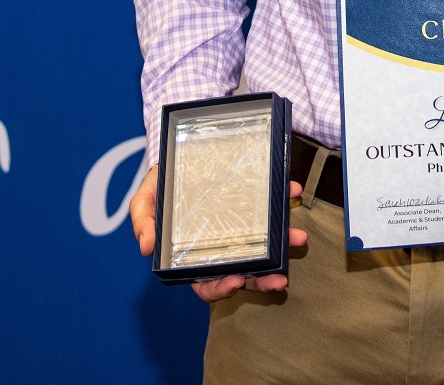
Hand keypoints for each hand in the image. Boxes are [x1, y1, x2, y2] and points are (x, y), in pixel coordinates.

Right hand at [129, 166, 307, 299]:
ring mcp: (241, 225)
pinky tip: (294, 191)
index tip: (237, 282)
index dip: (222, 288)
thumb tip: (147, 247)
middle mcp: (221, 244)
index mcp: (193, 255)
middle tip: (280, 279)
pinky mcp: (254, 202)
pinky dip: (286, 198)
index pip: (208, 282)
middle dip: (264, 279)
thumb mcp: (145, 200)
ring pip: (265, 245)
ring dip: (284, 244)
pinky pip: (273, 205)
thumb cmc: (162, 184)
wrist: (179, 154)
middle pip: (243, 272)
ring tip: (299, 239)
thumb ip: (144, 221)